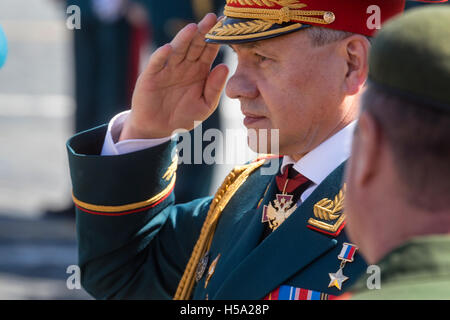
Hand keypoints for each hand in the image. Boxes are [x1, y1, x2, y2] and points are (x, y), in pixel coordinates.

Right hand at [120, 13, 228, 140]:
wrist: (159, 129)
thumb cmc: (184, 116)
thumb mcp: (205, 106)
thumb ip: (215, 88)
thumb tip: (224, 66)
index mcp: (200, 71)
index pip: (209, 51)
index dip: (217, 39)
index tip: (226, 27)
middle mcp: (184, 66)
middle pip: (194, 45)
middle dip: (202, 32)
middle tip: (212, 18)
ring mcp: (167, 69)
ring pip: (177, 50)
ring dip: (184, 39)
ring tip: (193, 28)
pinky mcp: (151, 76)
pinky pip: (157, 64)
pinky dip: (161, 56)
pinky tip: (168, 48)